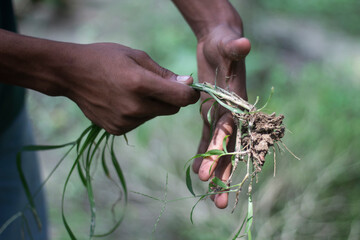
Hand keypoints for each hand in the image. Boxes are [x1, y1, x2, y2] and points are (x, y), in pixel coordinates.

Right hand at [64, 43, 198, 134]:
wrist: (71, 74)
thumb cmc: (105, 58)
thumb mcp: (137, 56)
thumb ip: (164, 73)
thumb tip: (188, 84)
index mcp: (140, 84)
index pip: (181, 98)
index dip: (190, 93)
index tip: (189, 88)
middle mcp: (134, 107)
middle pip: (171, 109)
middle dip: (171, 98)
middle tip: (156, 85)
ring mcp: (125, 121)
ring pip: (155, 115)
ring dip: (152, 105)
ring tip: (131, 90)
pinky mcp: (117, 129)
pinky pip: (140, 121)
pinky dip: (138, 113)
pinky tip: (121, 100)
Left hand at [193, 23, 250, 207]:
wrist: (221, 43)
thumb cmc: (226, 43)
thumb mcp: (228, 44)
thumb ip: (235, 48)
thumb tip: (244, 43)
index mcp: (238, 102)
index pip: (230, 131)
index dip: (221, 151)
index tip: (212, 174)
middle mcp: (233, 113)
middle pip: (230, 148)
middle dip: (224, 174)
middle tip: (220, 202)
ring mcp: (222, 115)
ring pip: (219, 148)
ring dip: (216, 171)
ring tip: (211, 195)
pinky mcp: (211, 112)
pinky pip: (207, 137)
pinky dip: (204, 153)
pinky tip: (198, 171)